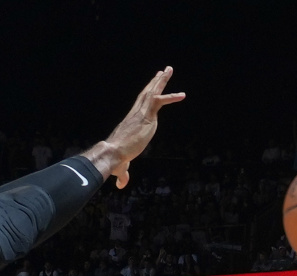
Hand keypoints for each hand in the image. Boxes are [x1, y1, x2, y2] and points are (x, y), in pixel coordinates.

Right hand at [90, 67, 184, 189]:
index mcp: (132, 120)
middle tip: (163, 71)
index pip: (140, 104)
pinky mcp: (147, 117)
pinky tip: (183, 95)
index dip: (148, 94)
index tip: (153, 86)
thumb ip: (125, 174)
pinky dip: (171, 97)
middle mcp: (136, 113)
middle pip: (146, 92)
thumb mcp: (123, 165)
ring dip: (161, 80)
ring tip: (169, 69)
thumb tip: (121, 185)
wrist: (113, 152)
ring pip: (152, 91)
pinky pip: (160, 102)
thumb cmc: (116, 158)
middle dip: (155, 81)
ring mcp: (141, 113)